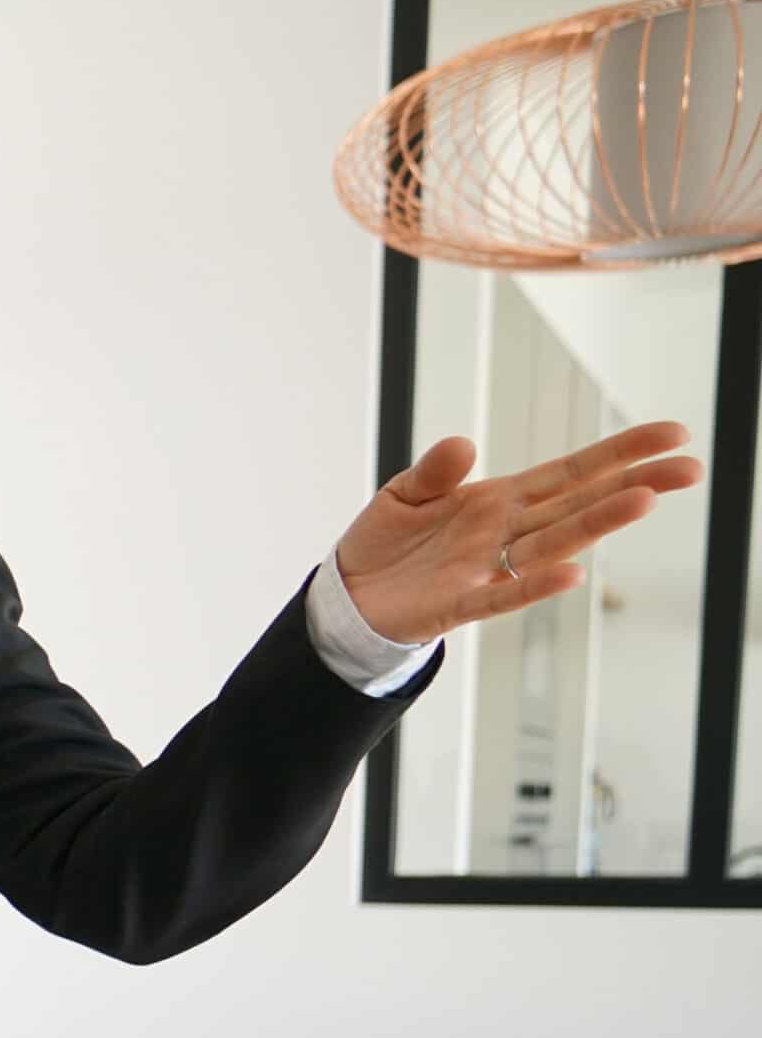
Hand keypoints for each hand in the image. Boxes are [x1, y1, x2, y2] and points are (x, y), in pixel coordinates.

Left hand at [335, 421, 701, 643]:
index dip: (619, 453)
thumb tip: (464, 444)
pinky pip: (503, 594)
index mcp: (498, 500)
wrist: (348, 594)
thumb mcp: (404, 492)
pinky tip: (572, 572)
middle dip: (633, 483)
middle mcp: (504, 532)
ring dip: (596, 523)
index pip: (570, 472)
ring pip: (552, 542)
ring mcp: (486, 567)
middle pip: (579, 504)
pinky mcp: (458, 603)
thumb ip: (434, 470)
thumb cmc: (384, 542)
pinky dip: (535, 584)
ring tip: (644, 500)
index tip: (672, 435)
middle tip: (689, 469)